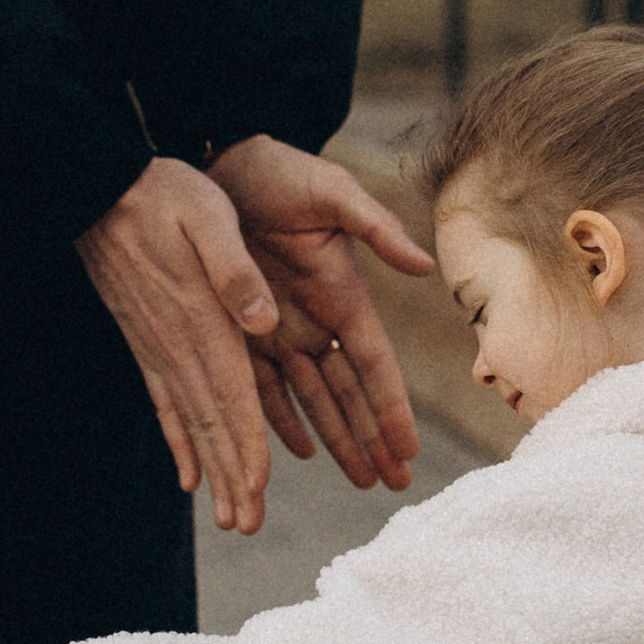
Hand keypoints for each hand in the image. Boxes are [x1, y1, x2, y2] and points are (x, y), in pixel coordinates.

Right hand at [76, 156, 279, 534]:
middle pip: (211, 423)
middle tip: (246, 526)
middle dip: (232, 477)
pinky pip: (164, 404)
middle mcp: (179, 345)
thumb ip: (235, 269)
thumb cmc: (162, 194)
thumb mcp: (208, 216)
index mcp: (203, 319)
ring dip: (212, 471)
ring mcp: (158, 349)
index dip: (246, 444)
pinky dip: (179, 443)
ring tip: (229, 518)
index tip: (258, 489)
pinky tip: (187, 477)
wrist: (96, 189)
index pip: (230, 394)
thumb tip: (262, 318)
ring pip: (190, 423)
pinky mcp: (146, 343)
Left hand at [211, 135, 433, 494]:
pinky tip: (299, 451)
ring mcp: (279, 327)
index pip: (372, 364)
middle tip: (393, 485)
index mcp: (342, 293)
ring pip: (312, 399)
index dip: (389, 408)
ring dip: (336, 439)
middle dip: (371, 439)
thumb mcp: (332, 193)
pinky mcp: (240, 327)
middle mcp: (315, 319)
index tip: (407, 449)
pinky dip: (283, 419)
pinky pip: (263, 385)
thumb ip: (375, 228)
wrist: (220, 158)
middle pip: (347, 393)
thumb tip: (423, 266)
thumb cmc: (279, 170)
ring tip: (361, 478)